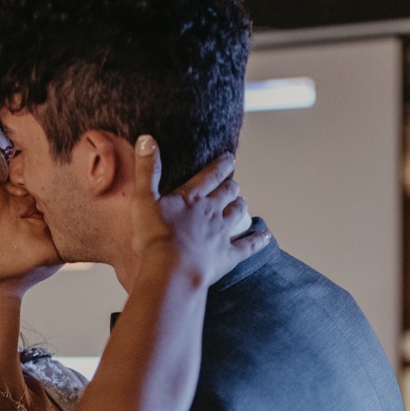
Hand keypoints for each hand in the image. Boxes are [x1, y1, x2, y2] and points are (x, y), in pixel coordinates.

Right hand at [130, 136, 268, 285]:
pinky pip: (248, 246)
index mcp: (192, 198)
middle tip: (233, 181)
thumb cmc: (155, 237)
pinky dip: (258, 240)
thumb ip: (147, 169)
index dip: (220, 166)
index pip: (210, 175)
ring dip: (239, 206)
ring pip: (236, 213)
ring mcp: (221, 234)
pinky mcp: (227, 256)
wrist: (171, 271)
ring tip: (241, 202)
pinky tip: (266, 236)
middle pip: (226, 193)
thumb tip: (147, 139)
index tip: (229, 158)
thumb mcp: (143, 199)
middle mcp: (211, 211)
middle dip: (230, 185)